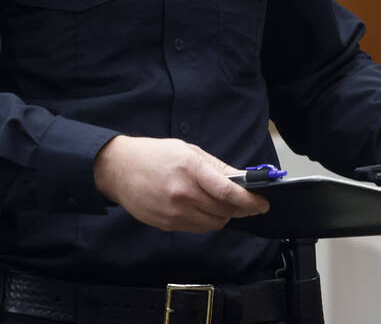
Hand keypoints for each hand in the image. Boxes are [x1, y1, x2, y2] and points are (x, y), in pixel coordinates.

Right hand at [93, 135, 269, 232]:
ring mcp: (173, 212)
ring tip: (222, 204)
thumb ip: (216, 167)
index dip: (249, 201)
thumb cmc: (153, 155)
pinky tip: (202, 208)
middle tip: (246, 203)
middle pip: (223, 211)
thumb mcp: (187, 151)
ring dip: (223, 216)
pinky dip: (206, 221)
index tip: (262, 203)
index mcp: (189, 169)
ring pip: (212, 224)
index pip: (228, 192)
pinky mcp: (166, 225)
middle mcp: (182, 193)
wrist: (118, 169)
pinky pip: (196, 229)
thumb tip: (242, 180)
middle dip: (240, 209)